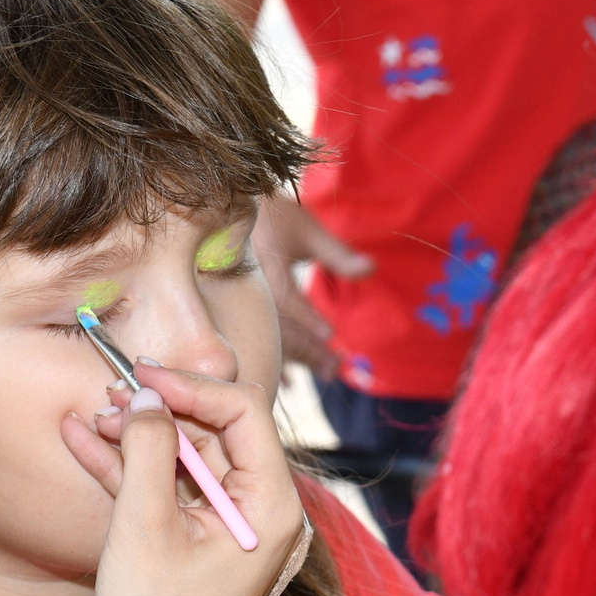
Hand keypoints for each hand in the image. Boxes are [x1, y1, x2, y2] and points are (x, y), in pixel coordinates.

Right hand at [60, 365, 308, 595]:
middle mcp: (264, 513)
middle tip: (108, 392)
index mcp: (271, 507)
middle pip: (217, 433)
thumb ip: (145, 451)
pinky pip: (174, 493)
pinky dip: (135, 471)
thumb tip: (144, 398)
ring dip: (140, 437)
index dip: (191, 386)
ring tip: (91, 415)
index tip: (141, 375)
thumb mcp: (143, 527)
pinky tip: (87, 441)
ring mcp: (235, 529)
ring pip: (189, 461)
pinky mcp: (205, 544)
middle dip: (160, 410)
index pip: (243, 413)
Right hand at [252, 195, 370, 381]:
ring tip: (325, 373)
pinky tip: (289, 382)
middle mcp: (246, 292)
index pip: (287, 299)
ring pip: (268, 340)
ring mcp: (237, 306)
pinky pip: (254, 344)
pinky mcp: (234, 316)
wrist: (224, 213)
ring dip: (297, 360)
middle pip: (278, 329)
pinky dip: (274, 361)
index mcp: (262, 269)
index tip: (329, 334)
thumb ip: (337, 255)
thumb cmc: (272, 217)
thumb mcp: (306, 231)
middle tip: (336, 369)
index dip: (307, 317)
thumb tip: (371, 268)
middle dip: (308, 351)